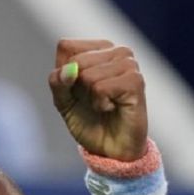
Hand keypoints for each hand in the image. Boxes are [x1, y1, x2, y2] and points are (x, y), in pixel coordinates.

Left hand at [49, 39, 147, 160]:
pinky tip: (111, 108)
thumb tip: (69, 70)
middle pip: (76, 60)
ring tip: (103, 104)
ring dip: (89, 97)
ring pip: (88, 75)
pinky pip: (101, 88)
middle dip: (76, 87)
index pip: (66, 46)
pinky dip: (100, 103)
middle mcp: (116, 51)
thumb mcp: (62, 100)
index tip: (76, 89)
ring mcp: (129, 64)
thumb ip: (58, 82)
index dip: (63, 72)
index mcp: (98, 49)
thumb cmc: (87, 120)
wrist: (108, 148)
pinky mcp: (136, 81)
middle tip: (92, 99)